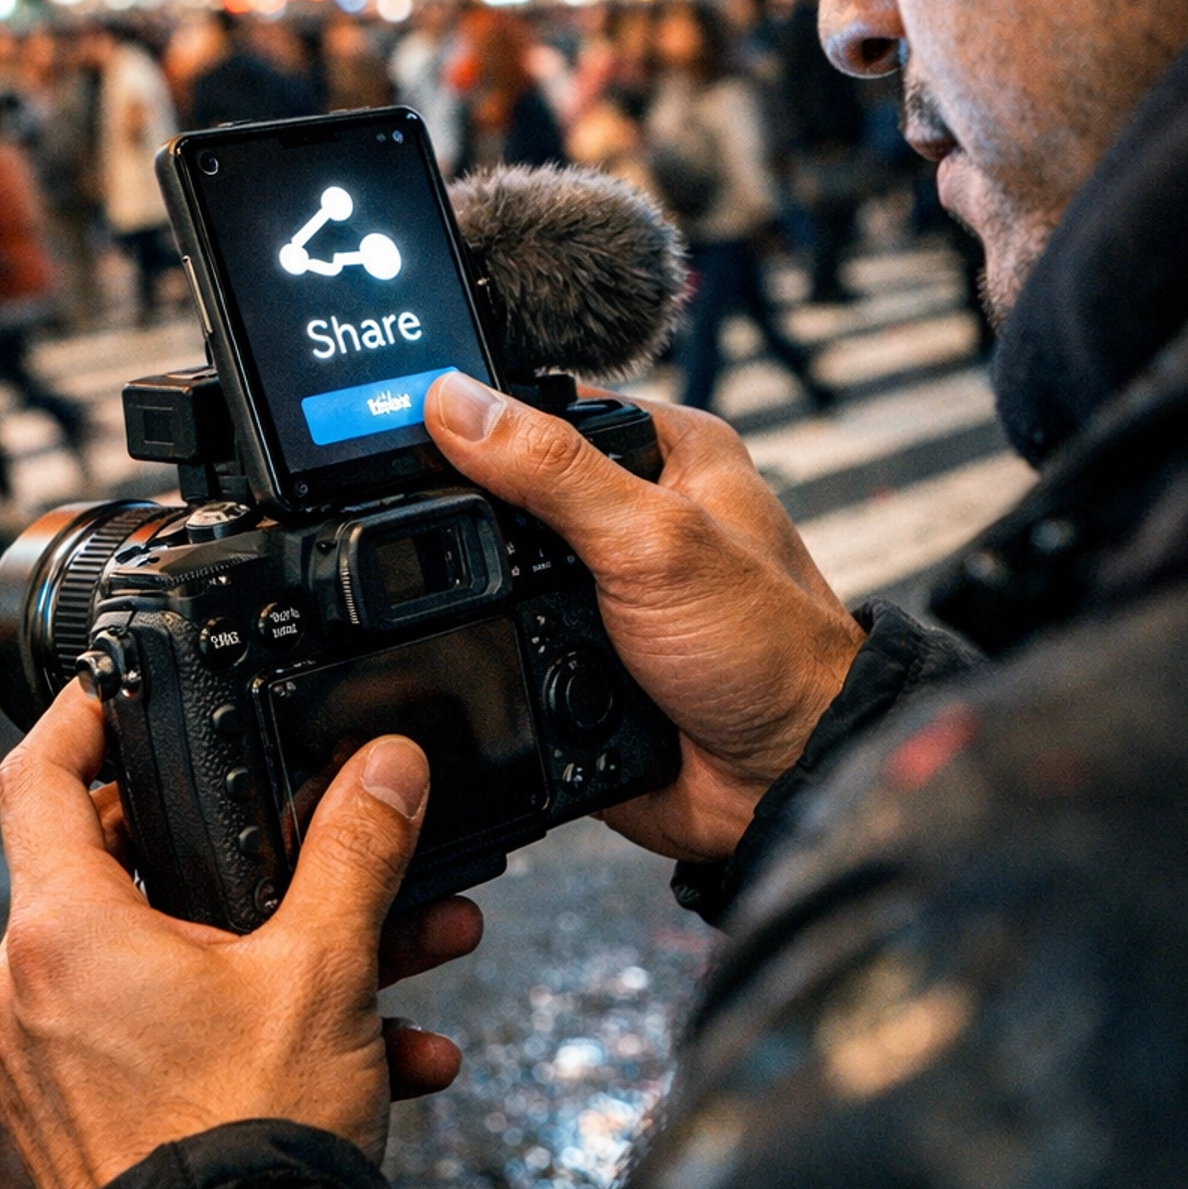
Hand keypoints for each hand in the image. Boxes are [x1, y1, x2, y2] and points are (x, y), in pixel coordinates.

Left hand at [0, 684, 480, 1188]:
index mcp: (63, 931)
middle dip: (264, 856)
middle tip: (335, 837)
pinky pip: (179, 1033)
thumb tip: (386, 764)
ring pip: (180, 958)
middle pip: (135, 867)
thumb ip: (356, 852)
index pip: (40, 775)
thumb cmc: (248, 1143)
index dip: (83, 713)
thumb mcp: (322, 969)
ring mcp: (54, 1057)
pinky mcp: (87, 1115)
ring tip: (413, 953)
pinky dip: (270, 1024)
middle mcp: (35, 987)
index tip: (125, 685)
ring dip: (295, 947)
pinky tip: (392, 1053)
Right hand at [426, 375, 864, 865]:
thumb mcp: (653, 537)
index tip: (405, 422)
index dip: (480, 415)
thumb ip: (551, 469)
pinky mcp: (576, 660)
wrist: (782, 784)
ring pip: (498, 578)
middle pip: (511, 493)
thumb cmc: (772, 650)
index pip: (547, 407)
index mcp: (667, 455)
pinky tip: (490, 660)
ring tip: (467, 604)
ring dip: (483, 601)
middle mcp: (635, 516)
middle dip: (473, 522)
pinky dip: (494, 659)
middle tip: (425, 529)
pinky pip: (504, 647)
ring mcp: (602, 593)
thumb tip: (455, 404)